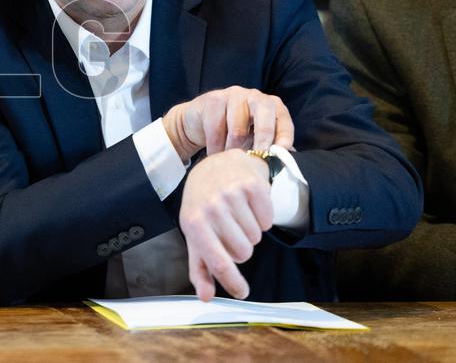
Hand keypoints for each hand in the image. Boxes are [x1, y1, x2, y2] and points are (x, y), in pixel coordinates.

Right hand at [162, 86, 294, 161]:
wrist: (198, 123)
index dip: (285, 134)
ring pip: (238, 126)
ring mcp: (233, 95)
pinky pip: (216, 128)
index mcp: (270, 105)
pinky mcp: (213, 100)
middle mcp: (254, 96)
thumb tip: (286, 163)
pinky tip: (214, 155)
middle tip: (258, 158)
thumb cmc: (232, 134)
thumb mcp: (253, 139)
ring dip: (233, 150)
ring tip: (230, 162)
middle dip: (263, 136)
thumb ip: (269, 147)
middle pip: (264, 111)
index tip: (282, 152)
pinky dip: (215, 147)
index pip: (283, 117)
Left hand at [179, 149, 272, 300]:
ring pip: (256, 238)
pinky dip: (262, 218)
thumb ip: (200, 267)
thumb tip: (205, 296)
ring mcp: (231, 194)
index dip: (233, 283)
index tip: (242, 293)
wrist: (215, 167)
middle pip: (244, 253)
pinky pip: (268, 220)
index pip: (219, 262)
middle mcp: (211, 208)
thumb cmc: (203, 205)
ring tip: (237, 216)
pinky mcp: (252, 185)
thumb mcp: (195, 234)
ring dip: (250, 232)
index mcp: (194, 223)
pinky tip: (249, 206)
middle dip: (241, 247)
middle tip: (231, 230)